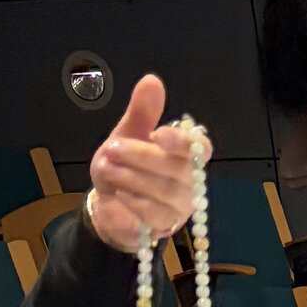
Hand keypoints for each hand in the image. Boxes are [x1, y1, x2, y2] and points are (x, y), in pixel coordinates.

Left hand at [87, 74, 212, 252]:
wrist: (109, 204)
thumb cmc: (125, 166)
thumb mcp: (128, 135)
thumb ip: (142, 112)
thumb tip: (152, 80)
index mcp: (186, 155)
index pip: (199, 147)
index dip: (181, 141)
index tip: (156, 134)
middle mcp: (190, 180)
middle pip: (178, 169)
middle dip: (142, 156)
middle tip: (113, 148)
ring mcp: (180, 206)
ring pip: (165, 192)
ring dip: (132, 178)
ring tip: (107, 169)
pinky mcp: (165, 226)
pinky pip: (153, 213)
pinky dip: (133, 201)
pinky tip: (118, 193)